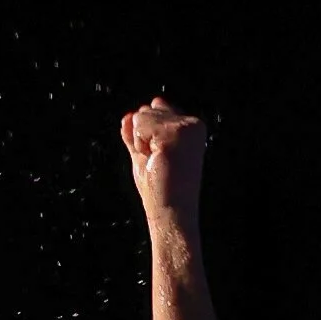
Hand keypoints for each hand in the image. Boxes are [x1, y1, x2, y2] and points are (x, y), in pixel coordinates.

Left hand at [122, 96, 206, 229]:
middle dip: (142, 137)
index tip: (160, 158)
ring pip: (141, 115)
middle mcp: (193, 124)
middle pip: (146, 110)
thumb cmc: (161, 189)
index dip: (146, 135)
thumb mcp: (146, 155)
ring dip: (141, 142)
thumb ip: (137, 135)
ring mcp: (186, 127)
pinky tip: (155, 159)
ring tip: (157, 162)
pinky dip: (139, 144)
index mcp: (191, 128)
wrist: (172, 211)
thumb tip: (128, 116)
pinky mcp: (175, 133)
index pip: (155, 108)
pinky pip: (139, 124)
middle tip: (158, 162)